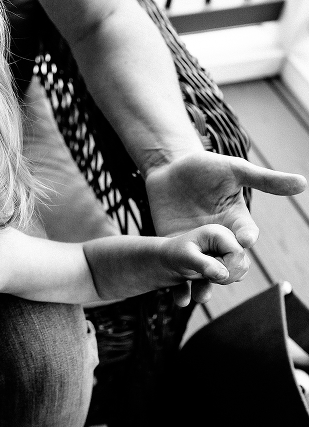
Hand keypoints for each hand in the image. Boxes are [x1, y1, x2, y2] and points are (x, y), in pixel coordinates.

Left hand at [145, 152, 305, 301]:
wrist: (168, 168)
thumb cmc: (205, 166)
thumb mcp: (235, 170)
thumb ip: (265, 180)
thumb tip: (302, 183)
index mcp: (237, 221)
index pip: (246, 234)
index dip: (245, 237)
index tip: (244, 239)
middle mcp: (219, 237)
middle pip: (227, 261)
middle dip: (226, 270)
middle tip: (223, 275)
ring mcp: (196, 244)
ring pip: (204, 271)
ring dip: (203, 285)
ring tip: (200, 295)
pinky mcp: (175, 246)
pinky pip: (179, 268)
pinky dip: (178, 284)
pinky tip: (177, 298)